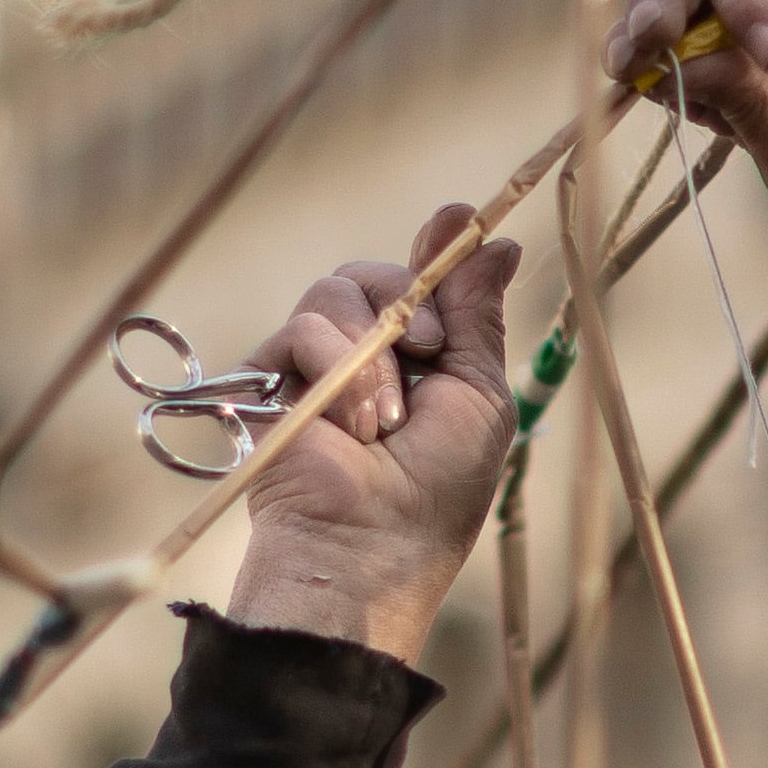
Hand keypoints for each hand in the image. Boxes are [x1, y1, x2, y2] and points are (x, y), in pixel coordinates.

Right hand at [224, 204, 520, 656]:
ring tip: (383, 424)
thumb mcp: (478, 394)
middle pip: (378, 273)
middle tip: (430, 355)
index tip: (456, 221)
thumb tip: (496, 240)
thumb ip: (476, 317)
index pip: (422, 282)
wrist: (369, 545)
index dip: (437, 255)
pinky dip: (336, 369)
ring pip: (338, 289)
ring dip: (374, 354)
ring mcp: (316, 364)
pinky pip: (304, 326)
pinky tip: (350, 427)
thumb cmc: (438, 487)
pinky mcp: (272, 378)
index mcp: (421, 360)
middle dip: (411, 302)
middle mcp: (367, 354)